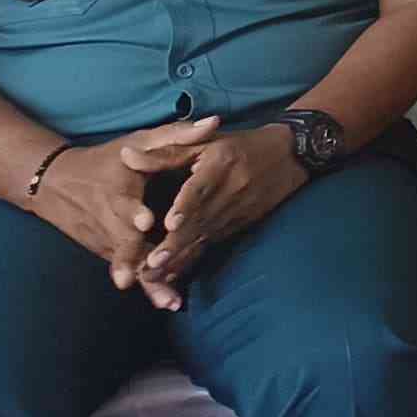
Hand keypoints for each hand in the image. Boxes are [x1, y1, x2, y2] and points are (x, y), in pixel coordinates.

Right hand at [30, 117, 214, 287]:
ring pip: (128, 263)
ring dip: (148, 282)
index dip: (133, 213)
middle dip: (138, 258)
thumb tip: (215, 123)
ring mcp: (108, 241)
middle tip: (153, 271)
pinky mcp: (110, 253)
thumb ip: (176, 135)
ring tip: (168, 300)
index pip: (123, 204)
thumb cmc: (105, 159)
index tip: (146, 220)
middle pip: (125, 243)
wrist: (54, 183)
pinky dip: (147, 285)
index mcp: (116, 191)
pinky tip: (167, 301)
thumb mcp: (137, 141)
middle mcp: (109, 220)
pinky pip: (130, 270)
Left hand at [136, 127, 310, 303]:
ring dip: (179, 258)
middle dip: (174, 245)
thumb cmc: (240, 144)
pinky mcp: (240, 224)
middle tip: (150, 265)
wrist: (291, 154)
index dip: (185, 207)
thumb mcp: (205, 141)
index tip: (169, 224)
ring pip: (204, 237)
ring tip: (153, 275)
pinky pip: (212, 243)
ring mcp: (238, 210)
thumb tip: (126, 157)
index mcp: (221, 164)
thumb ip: (165, 153)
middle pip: (199, 221)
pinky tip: (173, 274)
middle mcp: (232, 189)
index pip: (200, 188)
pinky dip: (192, 259)